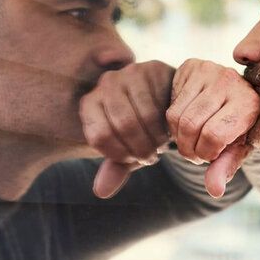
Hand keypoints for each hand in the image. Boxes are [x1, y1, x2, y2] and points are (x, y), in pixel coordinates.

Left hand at [79, 61, 174, 197]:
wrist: (168, 104)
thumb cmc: (142, 130)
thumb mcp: (128, 151)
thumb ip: (115, 169)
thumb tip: (101, 191)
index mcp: (90, 104)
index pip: (99, 136)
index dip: (120, 154)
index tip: (134, 159)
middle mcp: (105, 84)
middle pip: (122, 125)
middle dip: (141, 147)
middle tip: (152, 156)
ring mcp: (128, 73)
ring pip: (142, 115)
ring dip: (156, 137)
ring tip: (161, 142)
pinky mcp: (152, 68)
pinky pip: (160, 102)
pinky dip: (167, 123)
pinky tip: (169, 127)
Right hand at [166, 59, 259, 197]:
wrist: (236, 94)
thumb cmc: (238, 127)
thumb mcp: (237, 149)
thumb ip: (225, 168)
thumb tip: (214, 190)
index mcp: (249, 103)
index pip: (213, 135)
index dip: (206, 153)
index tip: (210, 157)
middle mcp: (230, 81)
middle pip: (190, 126)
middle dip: (189, 148)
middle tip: (196, 154)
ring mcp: (209, 70)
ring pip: (176, 116)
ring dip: (179, 138)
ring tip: (191, 141)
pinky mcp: (192, 66)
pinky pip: (171, 103)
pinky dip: (174, 122)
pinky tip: (186, 123)